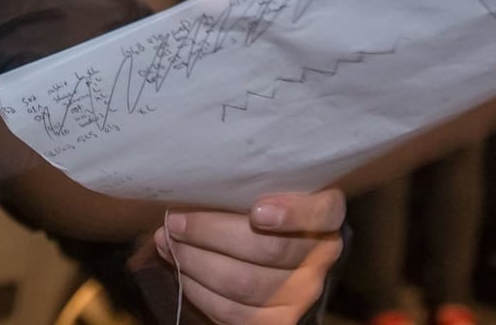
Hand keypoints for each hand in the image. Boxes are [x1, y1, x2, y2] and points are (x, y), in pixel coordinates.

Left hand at [151, 190, 344, 323]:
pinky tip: (181, 271)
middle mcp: (321, 257)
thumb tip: (192, 187)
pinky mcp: (279, 321)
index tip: (257, 212)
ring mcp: (302, 293)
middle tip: (175, 222)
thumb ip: (248, 184)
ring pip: (244, 284)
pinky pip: (233, 313)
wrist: (287, 257)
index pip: (321, 213)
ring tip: (169, 244)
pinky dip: (198, 290)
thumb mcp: (270, 187)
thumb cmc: (268, 207)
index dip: (292, 214)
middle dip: (210, 234)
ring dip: (195, 263)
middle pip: (267, 250)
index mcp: (326, 215)